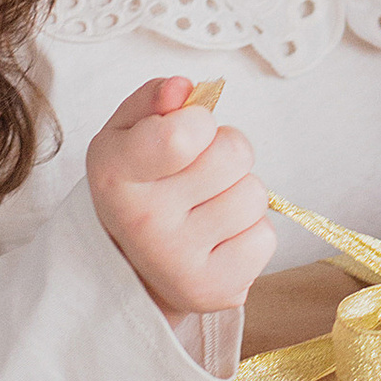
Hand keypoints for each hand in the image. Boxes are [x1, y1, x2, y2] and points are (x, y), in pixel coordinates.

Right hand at [88, 75, 276, 318]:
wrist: (131, 265)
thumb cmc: (139, 184)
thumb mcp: (129, 131)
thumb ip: (154, 99)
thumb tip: (183, 89)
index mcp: (114, 172)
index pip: (184, 134)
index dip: (199, 122)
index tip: (185, 133)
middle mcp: (142, 221)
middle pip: (234, 153)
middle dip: (225, 153)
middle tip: (198, 174)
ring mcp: (177, 262)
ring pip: (254, 195)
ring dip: (238, 193)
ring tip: (205, 208)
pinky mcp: (212, 291)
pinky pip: (265, 238)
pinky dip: (249, 233)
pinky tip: (217, 240)